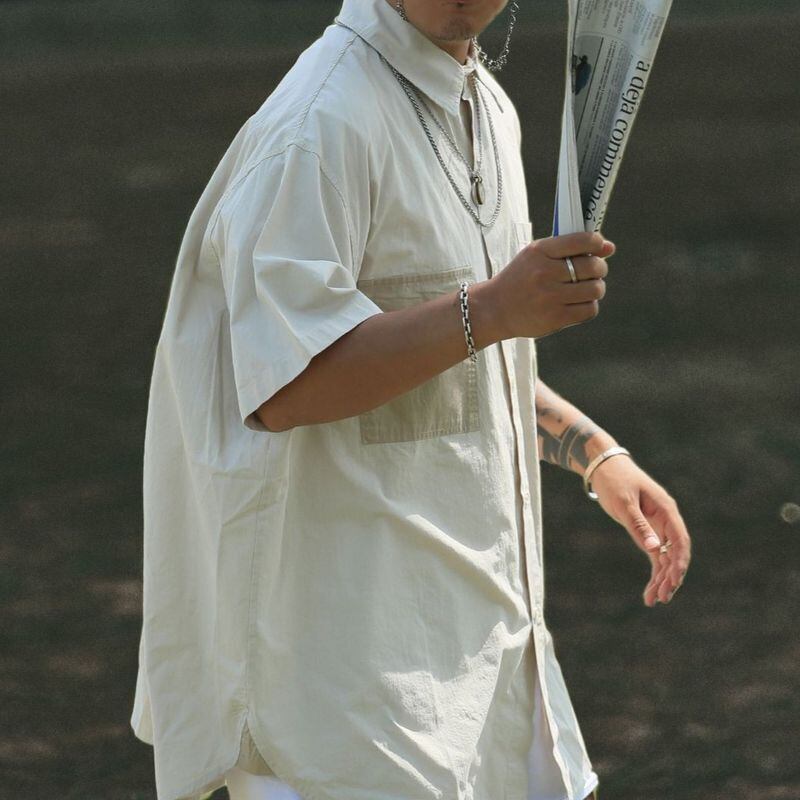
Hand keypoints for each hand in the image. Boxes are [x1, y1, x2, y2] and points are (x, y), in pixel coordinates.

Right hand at [483, 231, 615, 340]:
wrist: (494, 309)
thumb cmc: (520, 279)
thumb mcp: (534, 255)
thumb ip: (567, 248)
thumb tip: (609, 248)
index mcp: (539, 252)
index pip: (582, 240)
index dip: (598, 243)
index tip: (602, 248)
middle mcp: (545, 273)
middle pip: (593, 266)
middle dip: (600, 268)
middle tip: (594, 271)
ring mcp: (550, 297)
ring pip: (595, 289)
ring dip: (596, 288)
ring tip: (586, 289)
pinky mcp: (555, 318)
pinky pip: (589, 310)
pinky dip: (589, 306)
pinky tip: (578, 303)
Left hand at [587, 454, 691, 606]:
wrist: (603, 466)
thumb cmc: (614, 481)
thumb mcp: (623, 503)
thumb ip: (638, 526)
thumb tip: (654, 550)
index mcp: (666, 510)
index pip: (680, 541)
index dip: (679, 563)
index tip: (673, 581)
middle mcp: (666, 519)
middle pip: (675, 553)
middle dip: (670, 576)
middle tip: (661, 598)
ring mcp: (658, 525)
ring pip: (665, 557)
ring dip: (662, 578)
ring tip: (654, 600)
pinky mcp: (647, 529)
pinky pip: (655, 554)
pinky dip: (654, 570)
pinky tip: (650, 589)